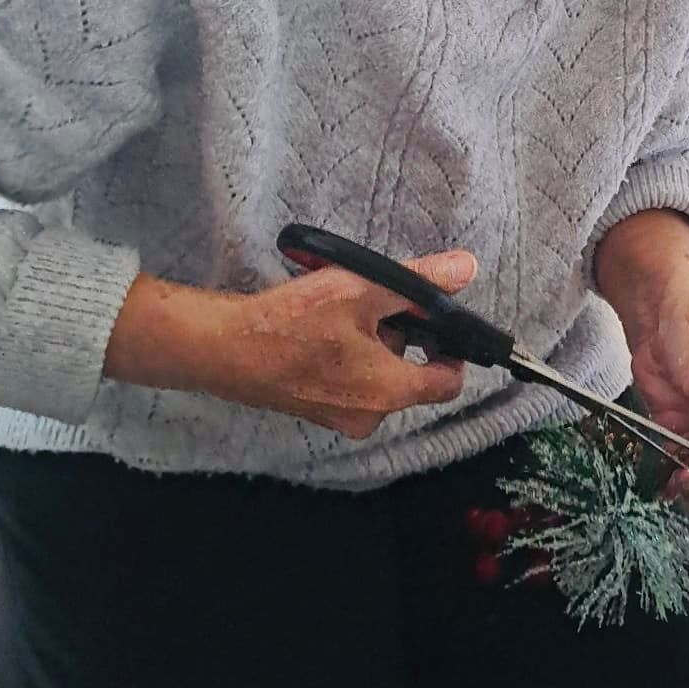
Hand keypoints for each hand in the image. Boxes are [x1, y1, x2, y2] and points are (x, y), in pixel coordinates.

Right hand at [105, 252, 477, 440]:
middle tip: (376, 302)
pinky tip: (322, 328)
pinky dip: (347, 355)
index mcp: (389, 392)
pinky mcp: (315, 410)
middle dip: (402, 336)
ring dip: (372, 343)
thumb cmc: (291, 322)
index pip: (449, 383)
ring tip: (343, 310)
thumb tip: (466, 269)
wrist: (223, 349)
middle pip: (410, 374)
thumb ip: (418, 282)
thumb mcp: (361, 288)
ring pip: (378, 376)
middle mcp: (370, 415)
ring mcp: (339, 418)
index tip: (441, 323)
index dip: (454, 350)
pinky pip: (349, 382)